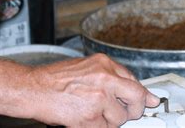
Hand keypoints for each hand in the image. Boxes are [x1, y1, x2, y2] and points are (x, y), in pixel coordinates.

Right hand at [28, 53, 158, 126]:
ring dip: (108, 121)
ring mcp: (99, 97)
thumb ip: (111, 77)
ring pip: (120, 118)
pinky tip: (82, 118)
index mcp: (103, 63)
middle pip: (136, 98)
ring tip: (89, 111)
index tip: (150, 100)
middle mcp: (104, 77)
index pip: (133, 80)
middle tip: (123, 113)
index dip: (141, 94)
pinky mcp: (91, 116)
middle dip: (134, 109)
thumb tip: (139, 92)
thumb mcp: (86, 68)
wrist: (34, 88)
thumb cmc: (55, 79)